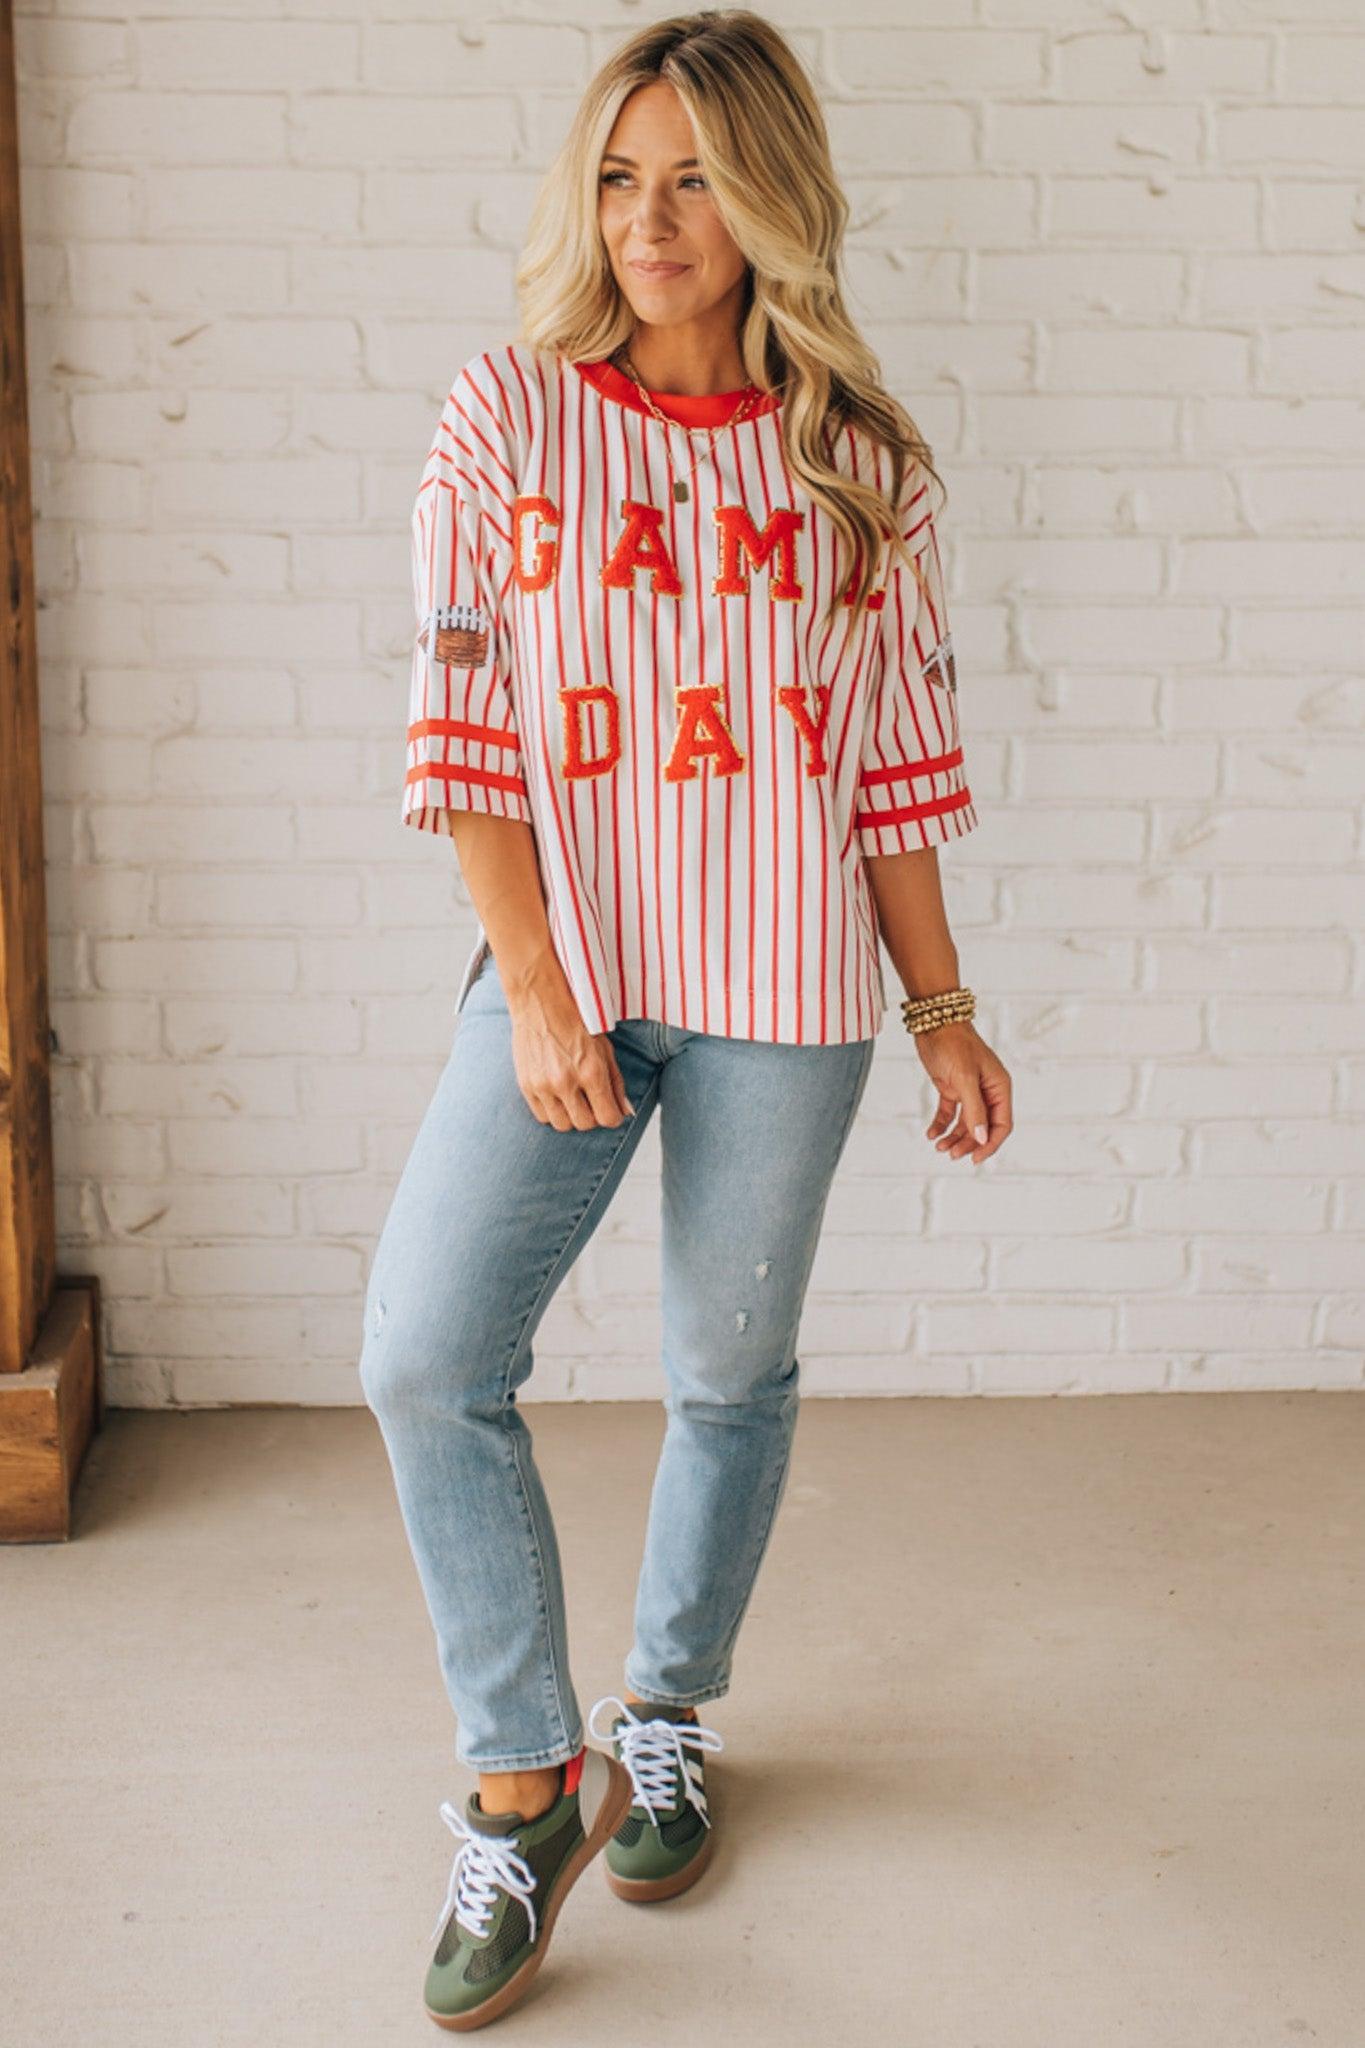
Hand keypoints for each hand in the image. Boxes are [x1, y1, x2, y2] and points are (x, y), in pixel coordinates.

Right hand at [507, 986, 635, 1131]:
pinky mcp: (526, 1085)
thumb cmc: (575, 1021)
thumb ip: (616, 1083)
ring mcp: (543, 1085)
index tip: (611, 1111)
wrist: (540, 1002)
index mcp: (591, 1071)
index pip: (607, 1118)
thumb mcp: (605, 1048)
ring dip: (571, 1115)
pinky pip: (542, 1116)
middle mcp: (566, 1082)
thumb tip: (624, 1111)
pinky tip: (556, 1095)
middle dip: (592, 1116)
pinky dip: (552, 1111)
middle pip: (585, 1124)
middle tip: (591, 1101)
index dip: (613, 1117)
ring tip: (573, 1097)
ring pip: (562, 1124)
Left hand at [916, 1021, 1012, 1162]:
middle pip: (982, 1128)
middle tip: (951, 1154)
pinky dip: (941, 1125)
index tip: (974, 1159)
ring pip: (966, 1124)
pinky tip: (932, 1134)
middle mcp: (987, 1092)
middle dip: (968, 1143)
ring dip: (954, 1137)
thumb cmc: (954, 1044)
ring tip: (939, 1146)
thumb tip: (981, 1139)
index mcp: (999, 1088)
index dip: (989, 1144)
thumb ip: (974, 1109)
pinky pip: (949, 1114)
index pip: (1001, 1125)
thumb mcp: (965, 1078)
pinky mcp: (952, 1088)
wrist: (934, 1022)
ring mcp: (969, 1091)